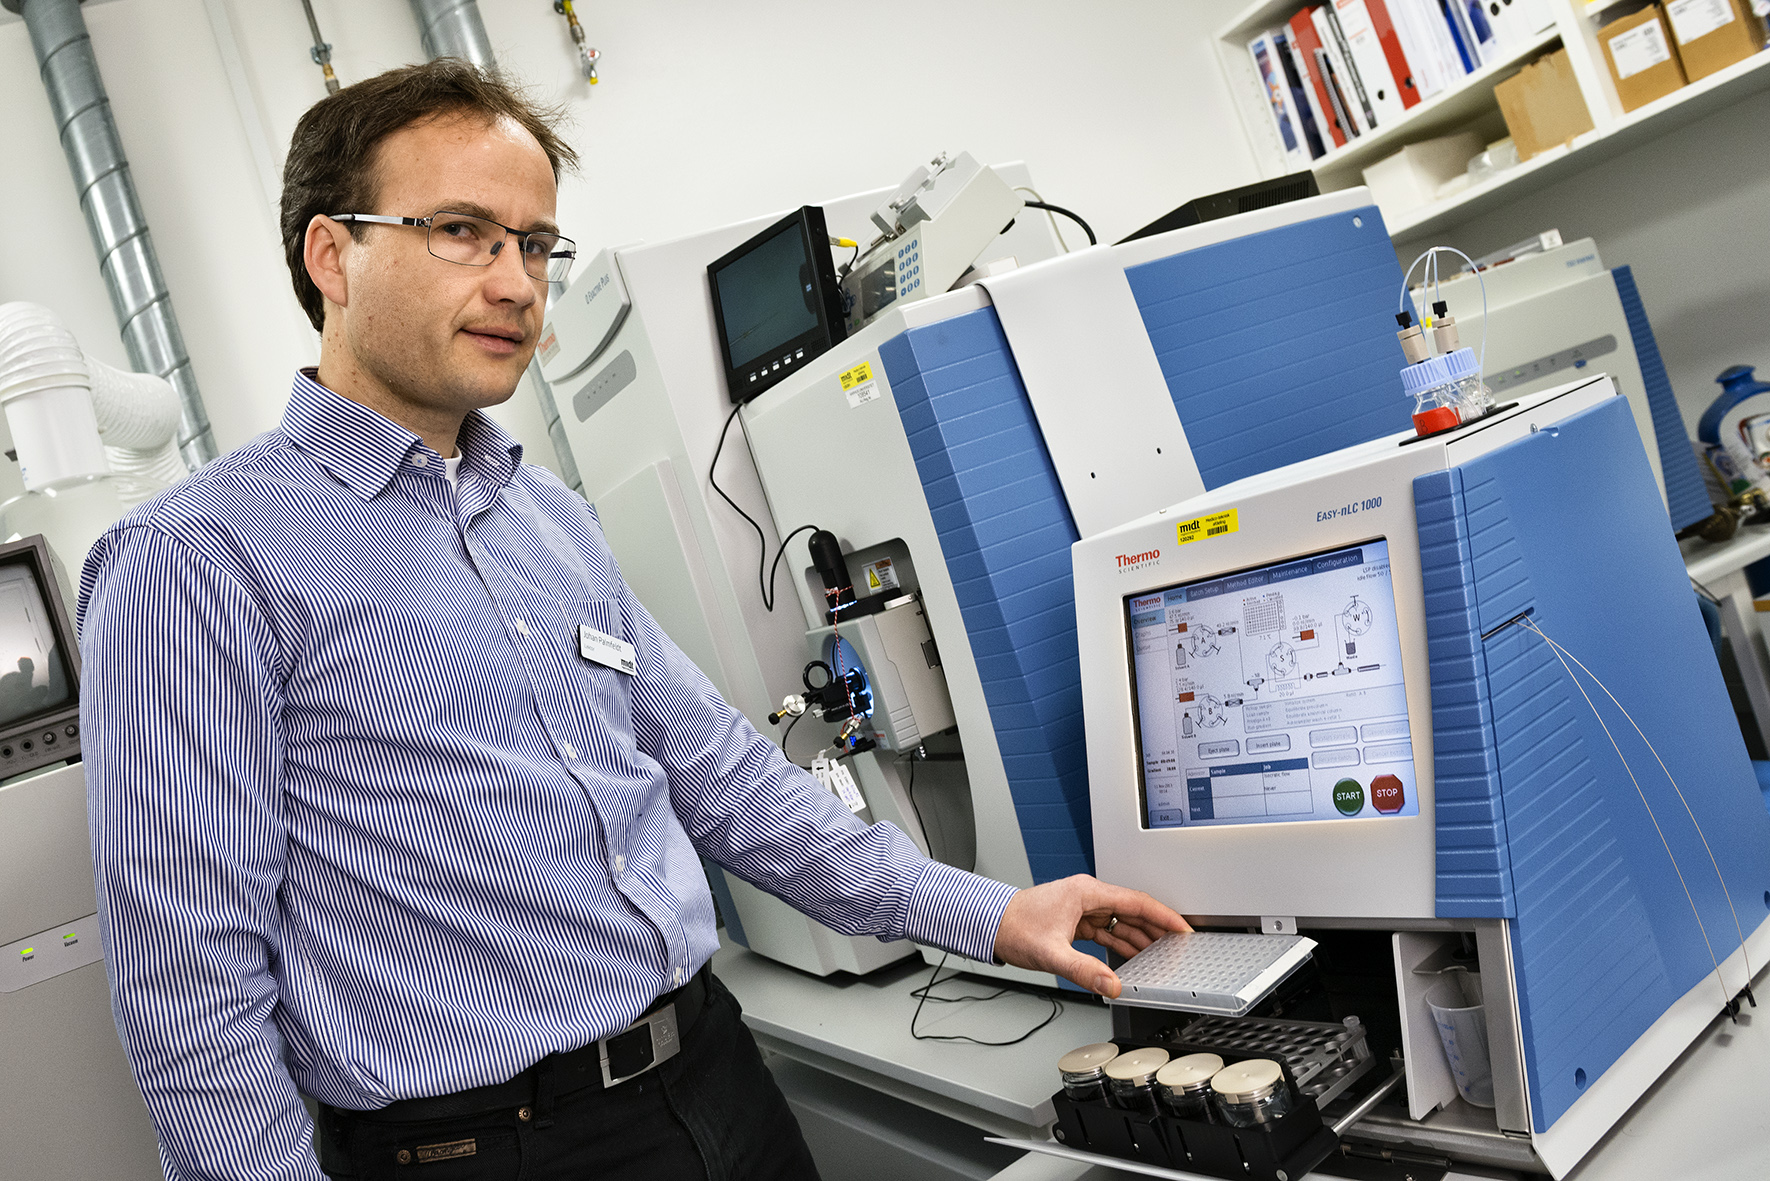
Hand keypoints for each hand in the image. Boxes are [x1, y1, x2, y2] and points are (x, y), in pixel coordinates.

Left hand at [992, 875, 1189, 998]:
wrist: (989, 925)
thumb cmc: (1014, 927)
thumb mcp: (1051, 953)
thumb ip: (1084, 971)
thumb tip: (1111, 985)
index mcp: (1086, 892)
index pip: (1136, 901)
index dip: (1163, 916)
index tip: (1182, 928)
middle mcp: (1086, 896)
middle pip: (1131, 911)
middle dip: (1154, 930)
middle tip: (1176, 947)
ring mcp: (1081, 907)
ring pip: (1119, 921)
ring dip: (1137, 938)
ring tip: (1157, 957)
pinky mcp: (1074, 919)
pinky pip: (1106, 930)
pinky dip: (1119, 944)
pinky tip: (1129, 958)